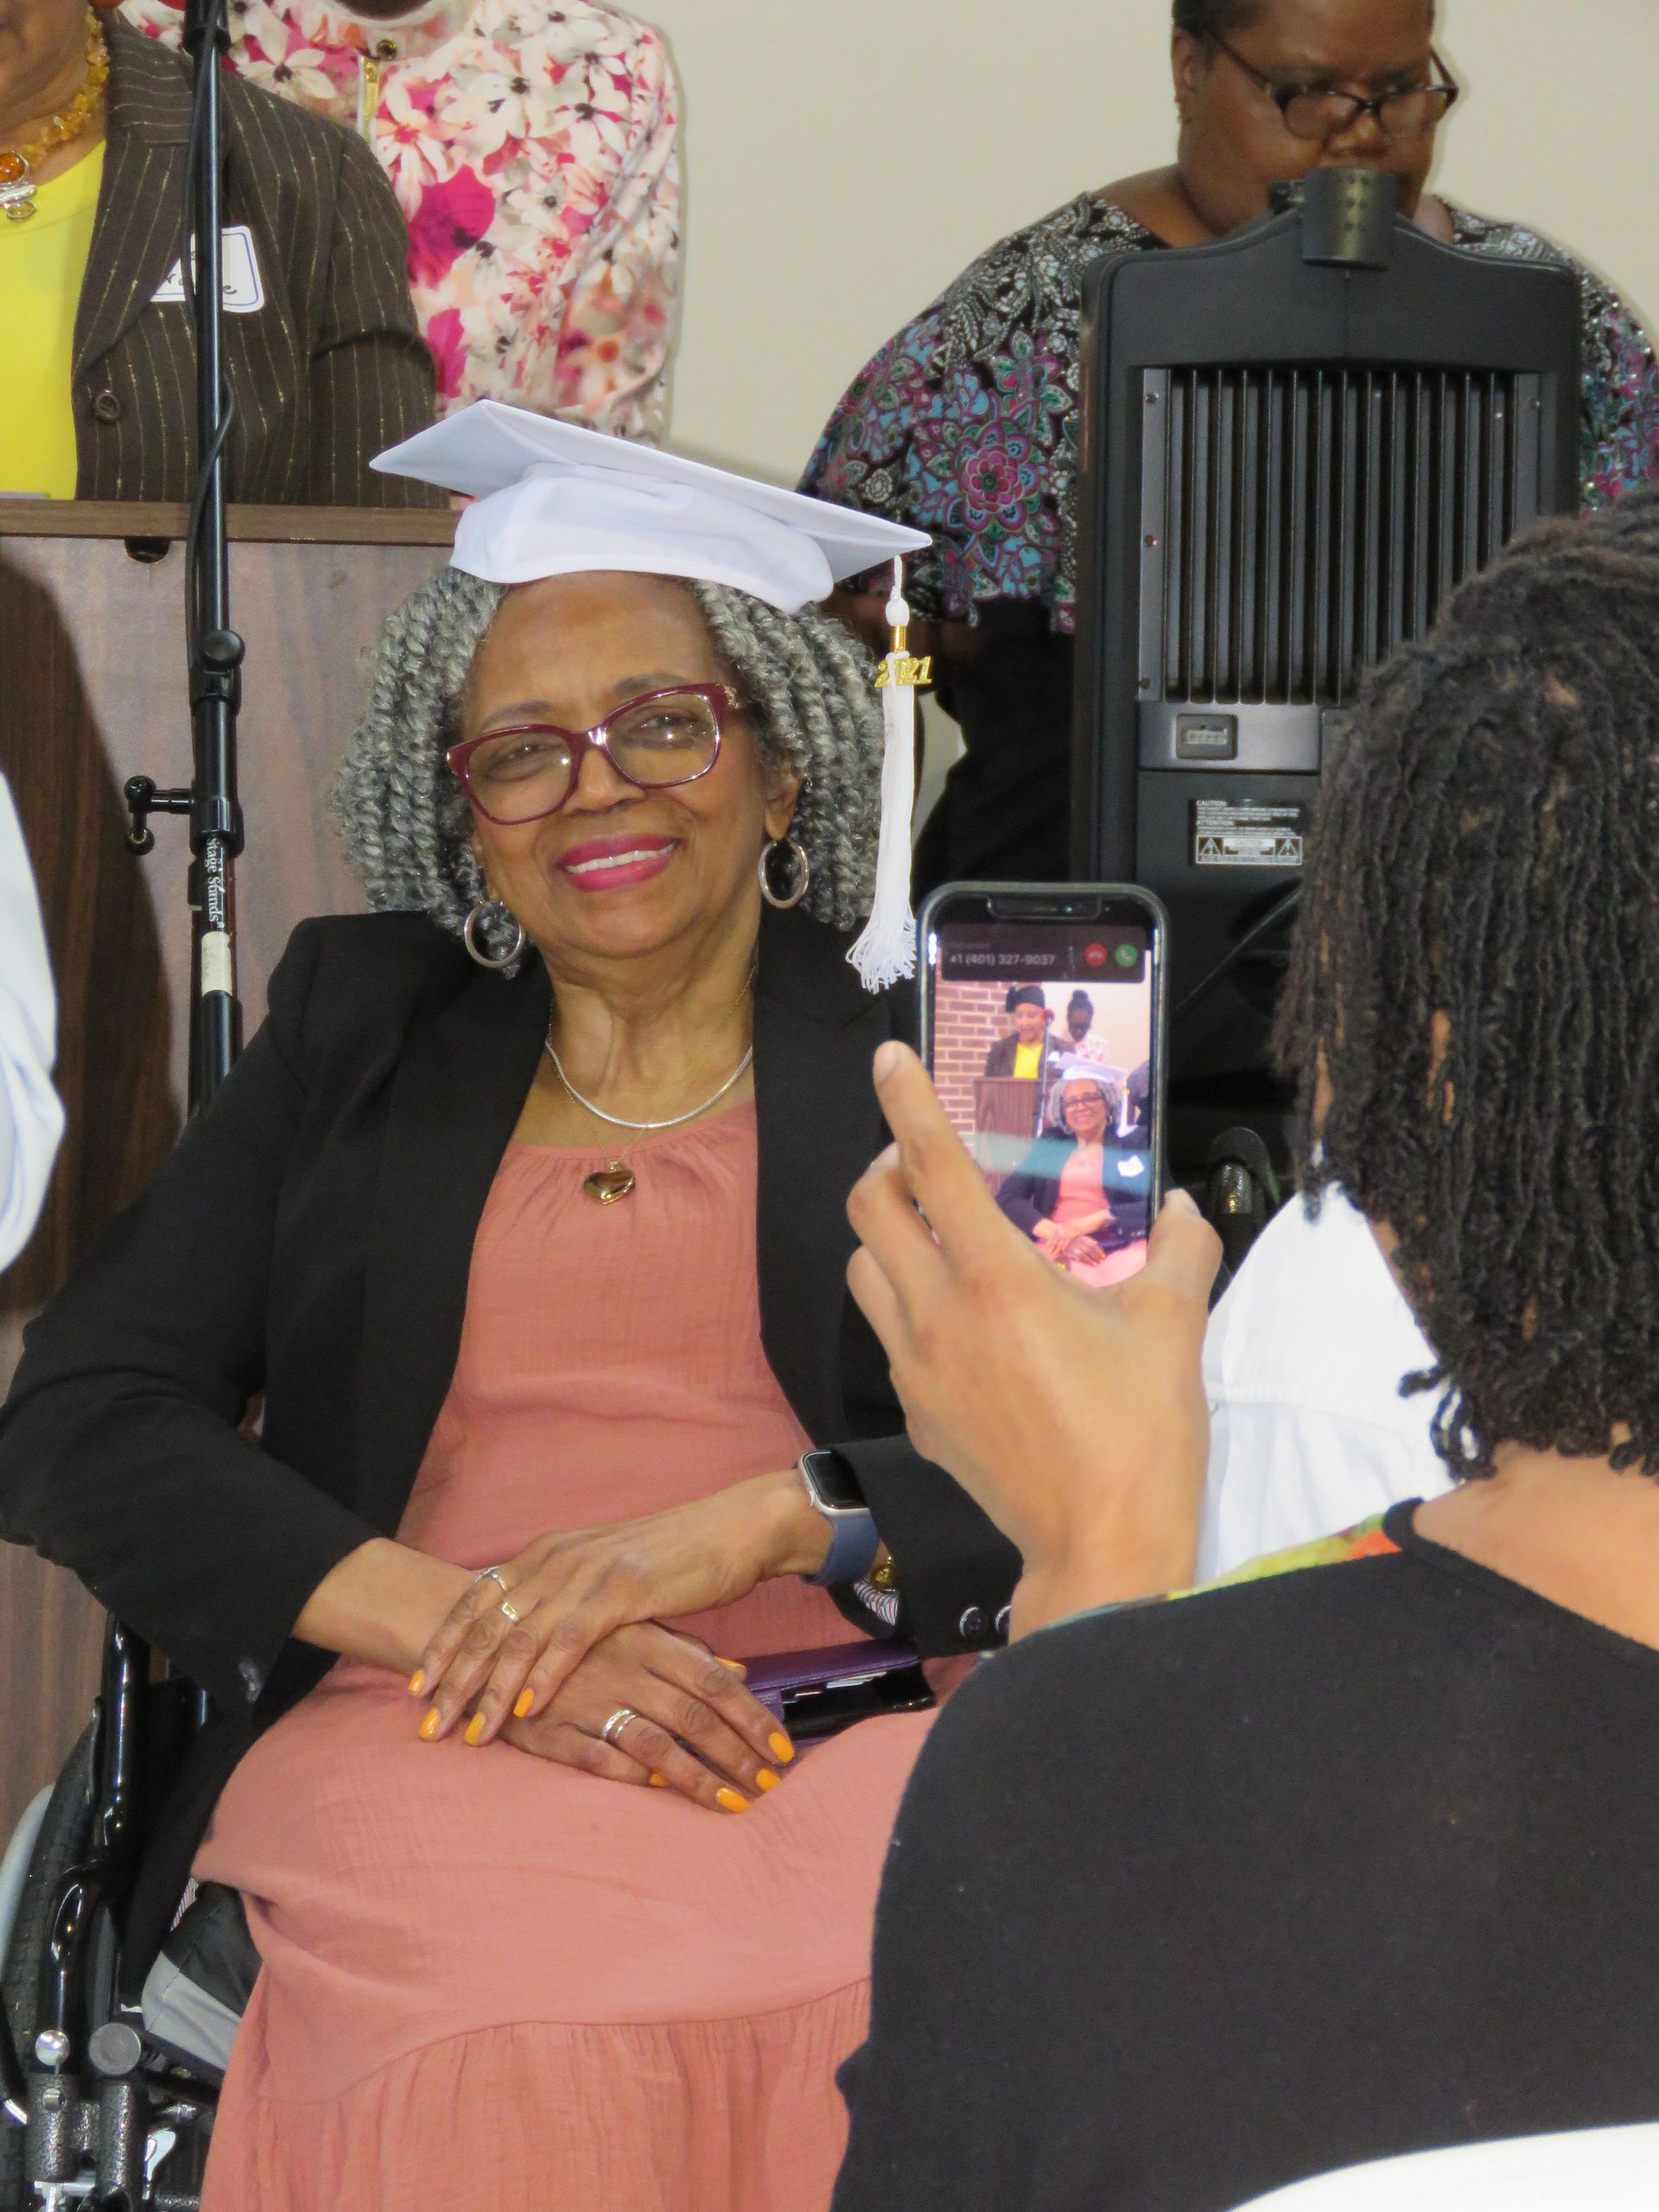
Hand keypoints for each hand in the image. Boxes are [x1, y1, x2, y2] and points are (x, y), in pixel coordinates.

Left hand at [411, 1469, 828, 1743]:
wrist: (727, 1530)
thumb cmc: (668, 1558)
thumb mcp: (600, 1573)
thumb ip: (561, 1598)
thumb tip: (525, 1636)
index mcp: (545, 1554)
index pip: (476, 1601)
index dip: (443, 1644)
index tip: (417, 1685)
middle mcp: (556, 1559)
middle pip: (486, 1624)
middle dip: (452, 1676)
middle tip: (428, 1722)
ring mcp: (587, 1573)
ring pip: (520, 1637)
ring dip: (489, 1689)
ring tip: (468, 1730)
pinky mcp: (622, 1590)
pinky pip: (570, 1639)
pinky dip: (543, 1675)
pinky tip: (526, 1707)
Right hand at [493, 1623, 794, 1812]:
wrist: (486, 1632)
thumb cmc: (573, 1636)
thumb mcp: (633, 1630)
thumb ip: (686, 1651)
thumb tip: (741, 1672)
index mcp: (646, 1640)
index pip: (712, 1680)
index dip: (751, 1716)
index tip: (783, 1750)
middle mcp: (623, 1669)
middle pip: (693, 1716)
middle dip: (736, 1755)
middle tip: (769, 1787)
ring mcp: (587, 1699)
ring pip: (654, 1742)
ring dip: (697, 1777)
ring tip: (732, 1805)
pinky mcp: (550, 1728)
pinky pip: (597, 1756)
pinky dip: (630, 1775)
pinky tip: (662, 1794)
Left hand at [846, 1043, 1220, 1635]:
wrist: (1100, 1546)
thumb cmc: (1139, 1433)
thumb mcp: (1175, 1325)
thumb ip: (1182, 1246)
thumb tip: (1181, 1203)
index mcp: (994, 1277)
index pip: (930, 1163)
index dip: (903, 1100)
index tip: (888, 1056)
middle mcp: (936, 1313)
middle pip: (867, 1210)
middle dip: (885, 1166)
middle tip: (925, 1161)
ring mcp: (916, 1368)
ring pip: (863, 1272)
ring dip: (885, 1237)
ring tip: (934, 1232)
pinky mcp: (917, 1414)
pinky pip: (889, 1337)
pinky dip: (907, 1305)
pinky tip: (958, 1319)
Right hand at [1056, 1232, 1104, 1266]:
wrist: (1055, 1234)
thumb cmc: (1069, 1237)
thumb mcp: (1078, 1236)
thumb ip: (1087, 1240)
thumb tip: (1097, 1243)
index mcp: (1082, 1237)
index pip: (1093, 1244)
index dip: (1099, 1251)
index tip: (1103, 1256)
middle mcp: (1079, 1241)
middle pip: (1090, 1250)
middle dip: (1096, 1256)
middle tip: (1101, 1261)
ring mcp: (1073, 1246)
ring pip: (1084, 1254)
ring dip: (1091, 1260)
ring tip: (1096, 1264)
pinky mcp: (1068, 1251)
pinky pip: (1077, 1257)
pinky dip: (1082, 1261)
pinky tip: (1086, 1264)